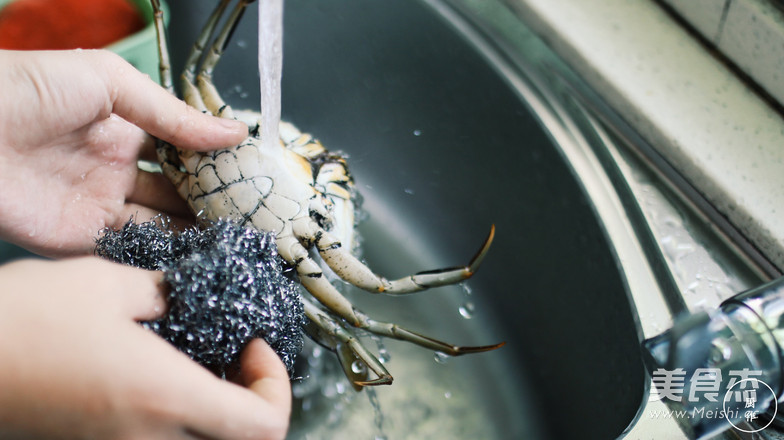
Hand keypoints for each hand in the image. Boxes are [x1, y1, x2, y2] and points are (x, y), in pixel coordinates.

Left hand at [0, 49, 247, 256]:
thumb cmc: (27, 89)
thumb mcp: (108, 82)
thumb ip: (172, 114)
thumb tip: (234, 133)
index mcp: (123, 128)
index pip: (181, 149)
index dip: (214, 160)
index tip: (253, 172)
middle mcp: (116, 169)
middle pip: (176, 190)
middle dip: (212, 200)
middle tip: (254, 212)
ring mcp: (101, 205)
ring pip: (162, 223)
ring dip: (196, 229)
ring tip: (240, 235)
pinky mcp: (82, 238)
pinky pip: (132, 249)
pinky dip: (165, 253)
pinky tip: (200, 255)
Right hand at [0, 258, 290, 439]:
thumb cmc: (24, 322)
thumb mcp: (107, 284)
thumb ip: (167, 290)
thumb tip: (195, 293)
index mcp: (165, 398)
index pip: (263, 426)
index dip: (277, 385)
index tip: (255, 343)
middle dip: (254, 399)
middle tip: (238, 353)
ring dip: (220, 410)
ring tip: (204, 361)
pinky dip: (183, 417)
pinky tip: (163, 374)